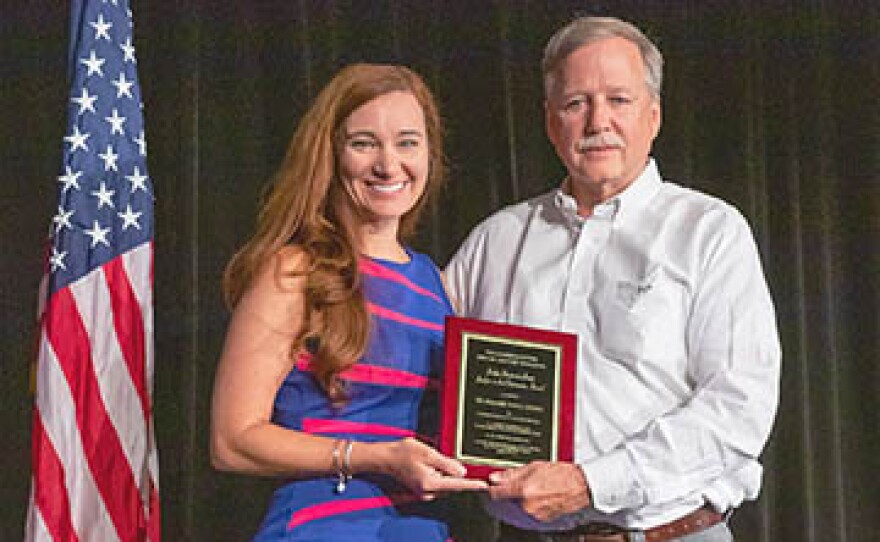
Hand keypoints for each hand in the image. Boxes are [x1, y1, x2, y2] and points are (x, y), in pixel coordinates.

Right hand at [373, 438, 487, 499]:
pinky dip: (437, 474)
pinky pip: (436, 483)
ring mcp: (424, 492)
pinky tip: (427, 464)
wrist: (385, 457)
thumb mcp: (428, 453)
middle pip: (451, 484)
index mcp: (431, 483)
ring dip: (444, 473)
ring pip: (444, 483)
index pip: (457, 484)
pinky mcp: (422, 489)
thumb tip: (462, 472)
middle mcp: (428, 492)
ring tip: (430, 460)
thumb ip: (447, 464)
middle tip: (442, 458)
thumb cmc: (404, 453)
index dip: (472, 484)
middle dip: (452, 473)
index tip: (484, 486)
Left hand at [487, 461, 590, 521]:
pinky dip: (527, 507)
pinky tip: (535, 497)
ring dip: (516, 501)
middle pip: (505, 502)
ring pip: (516, 509)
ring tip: (529, 490)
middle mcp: (528, 506)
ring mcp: (534, 515)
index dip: (490, 488)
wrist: (581, 486)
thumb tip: (496, 477)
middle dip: (506, 494)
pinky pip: (527, 514)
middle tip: (513, 485)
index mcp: (524, 490)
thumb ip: (512, 474)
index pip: (497, 493)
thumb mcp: (534, 467)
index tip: (485, 485)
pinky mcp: (541, 521)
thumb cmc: (563, 475)